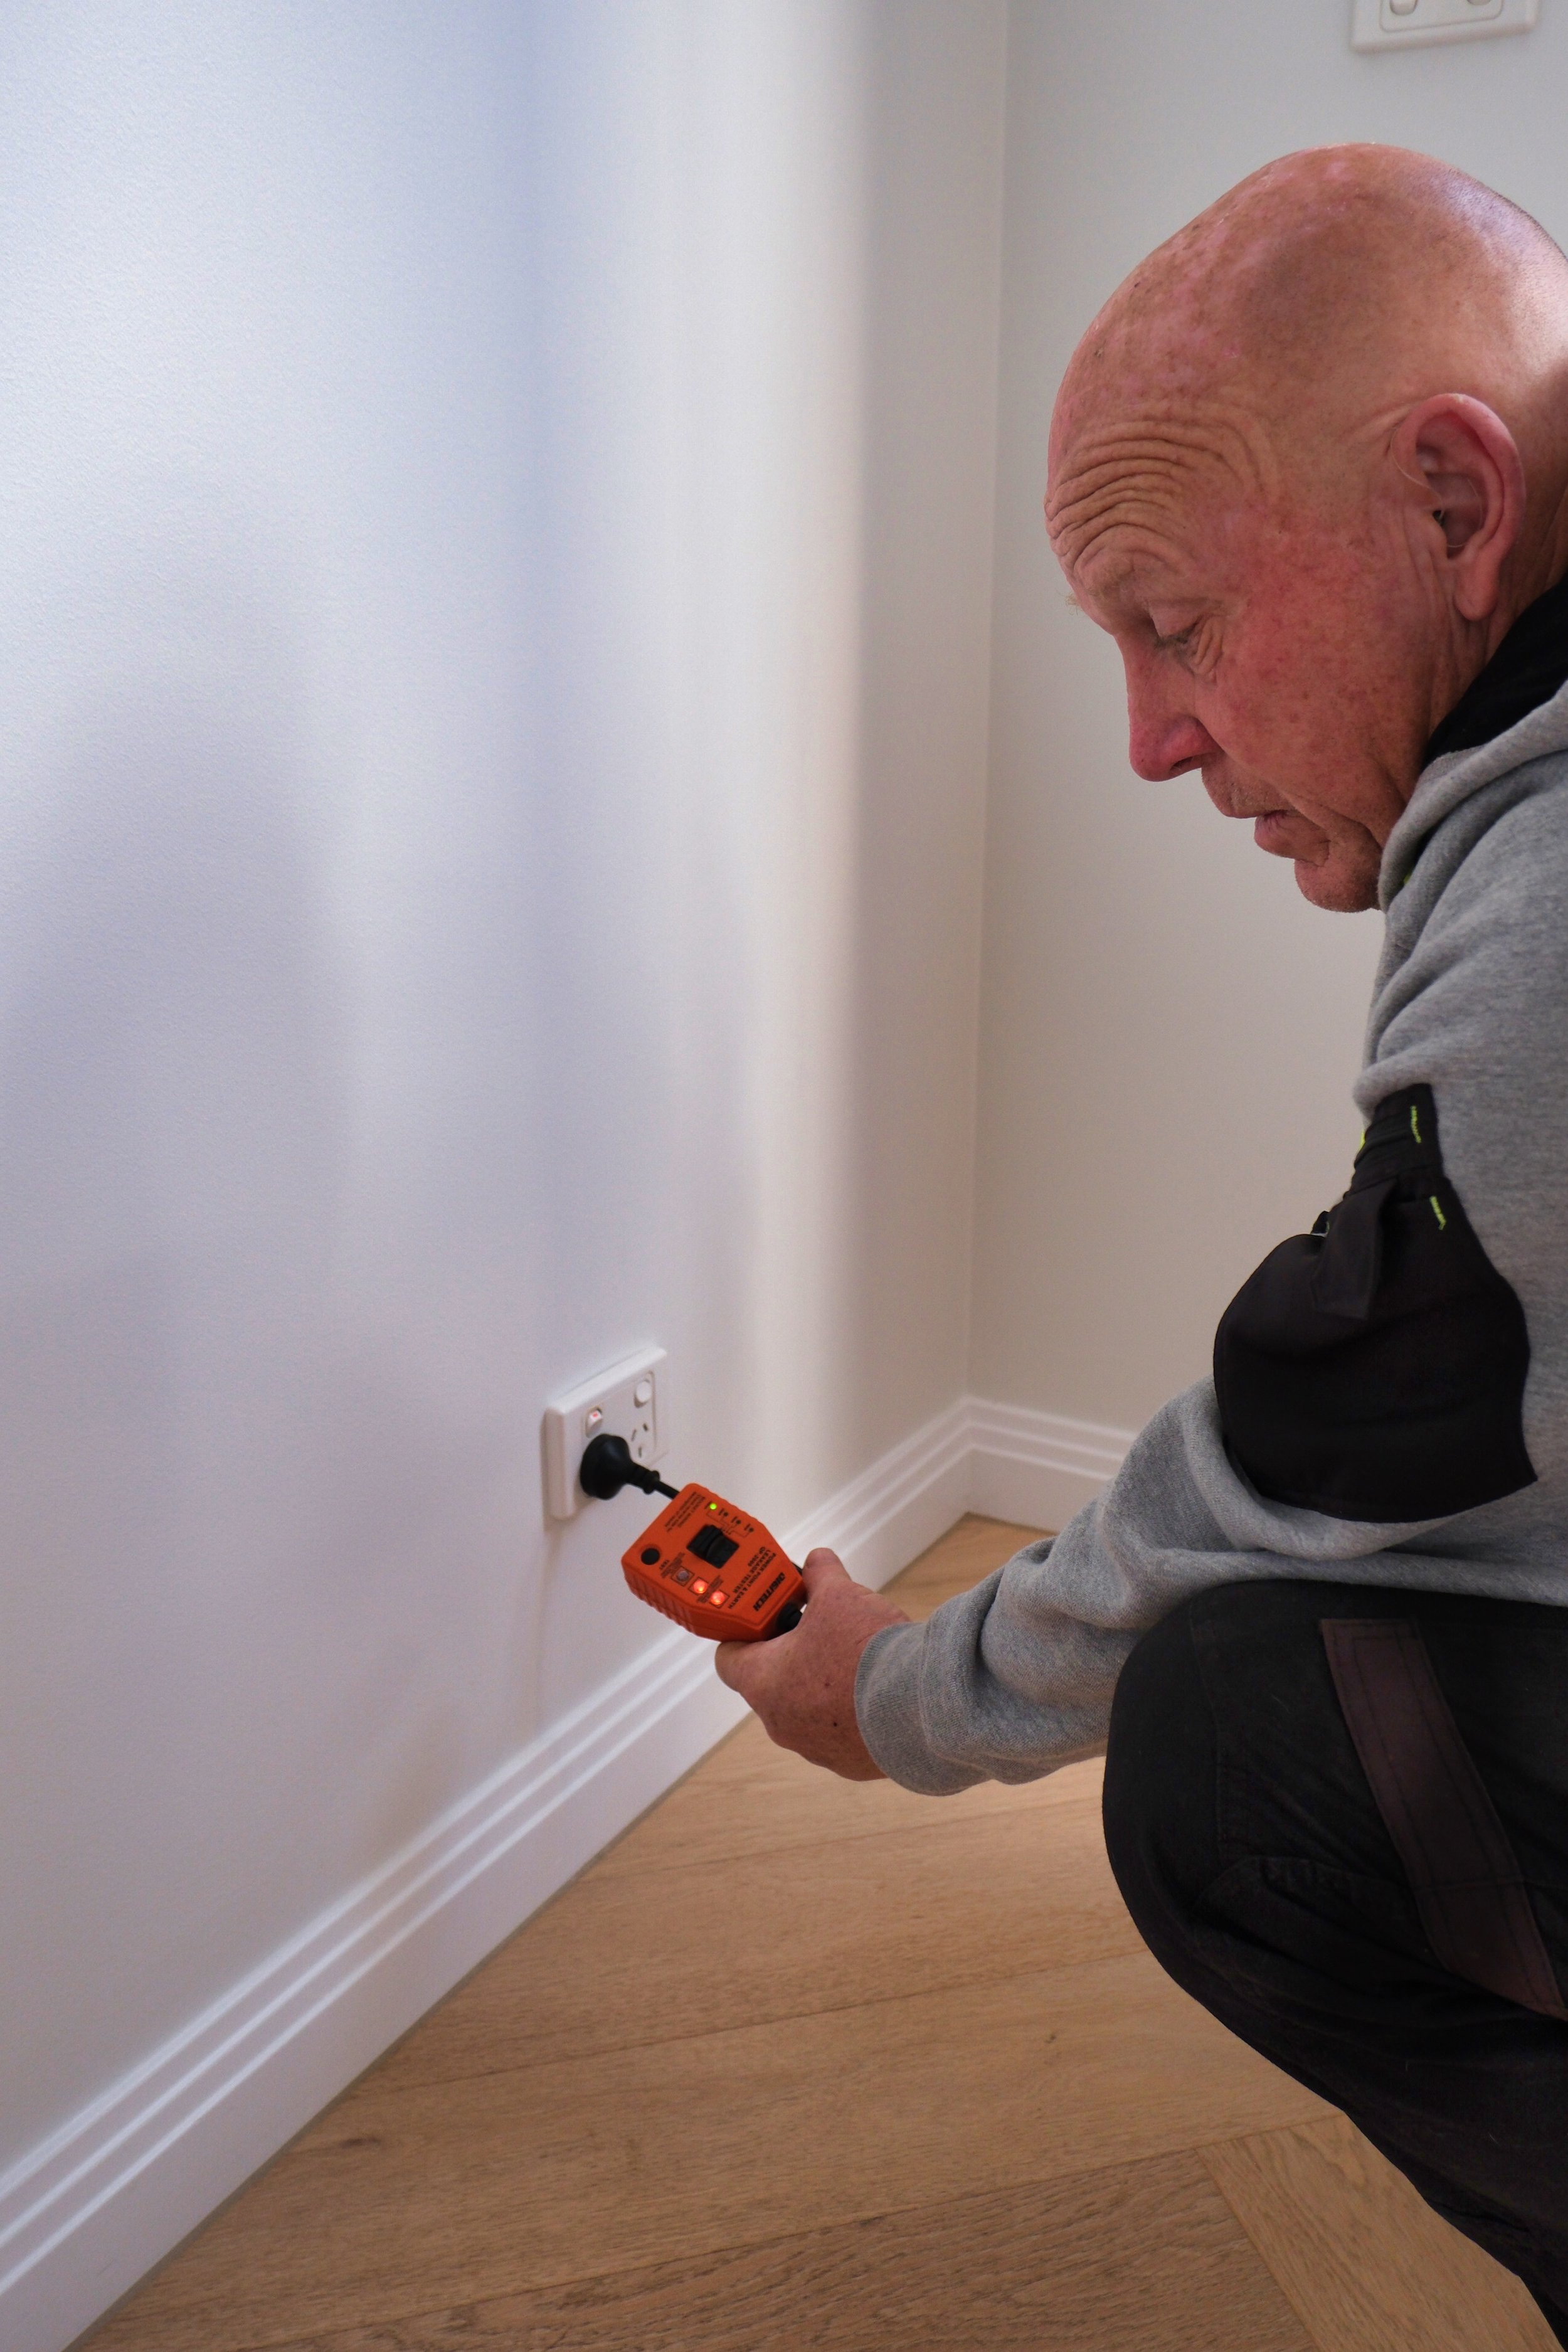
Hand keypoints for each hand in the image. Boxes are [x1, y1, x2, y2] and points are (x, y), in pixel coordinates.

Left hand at [714, 1548, 910, 1778]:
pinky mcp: (847, 1761)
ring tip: (851, 1654)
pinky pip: (838, 1729)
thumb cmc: (867, 1654)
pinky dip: (849, 1709)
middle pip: (771, 1679)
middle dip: (793, 1651)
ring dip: (822, 1682)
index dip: (744, 1630)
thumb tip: (817, 1563)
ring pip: (806, 1706)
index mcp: (763, 1682)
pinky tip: (873, 1686)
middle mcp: (780, 1721)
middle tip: (816, 1627)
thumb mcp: (840, 1596)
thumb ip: (820, 1575)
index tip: (764, 1616)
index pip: (729, 1656)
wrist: (919, 1705)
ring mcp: (813, 1746)